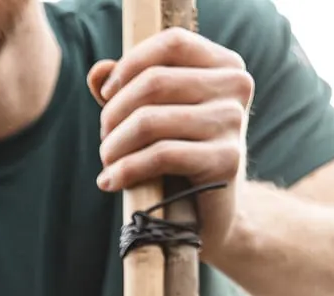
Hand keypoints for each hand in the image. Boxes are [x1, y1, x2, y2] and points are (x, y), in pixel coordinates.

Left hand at [86, 27, 252, 255]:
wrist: (211, 213)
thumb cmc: (179, 154)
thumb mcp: (154, 114)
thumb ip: (127, 87)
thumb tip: (98, 71)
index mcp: (224, 65)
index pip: (172, 43)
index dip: (130, 65)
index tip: (105, 94)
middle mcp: (236, 86)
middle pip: (155, 82)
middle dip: (115, 113)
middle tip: (104, 138)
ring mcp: (234, 122)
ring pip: (150, 120)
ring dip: (114, 145)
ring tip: (106, 162)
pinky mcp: (227, 160)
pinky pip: (160, 156)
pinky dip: (125, 169)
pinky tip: (109, 182)